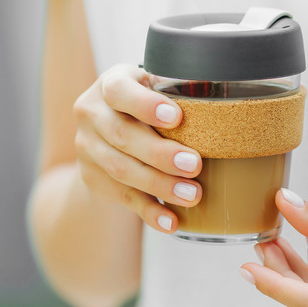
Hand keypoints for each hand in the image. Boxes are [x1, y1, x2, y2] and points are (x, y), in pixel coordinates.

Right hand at [73, 64, 202, 231]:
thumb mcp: (155, 89)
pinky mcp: (93, 177)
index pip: (120, 91)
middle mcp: (92, 114)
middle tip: (195, 165)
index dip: (146, 105)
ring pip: (122, 169)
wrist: (107, 133)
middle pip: (123, 135)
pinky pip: (123, 197)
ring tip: (192, 195)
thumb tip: (220, 104)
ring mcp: (87, 148)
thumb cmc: (146, 105)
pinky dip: (149, 211)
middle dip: (161, 154)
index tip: (176, 118)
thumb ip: (177, 92)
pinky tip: (171, 221)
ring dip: (160, 185)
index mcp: (110, 85)